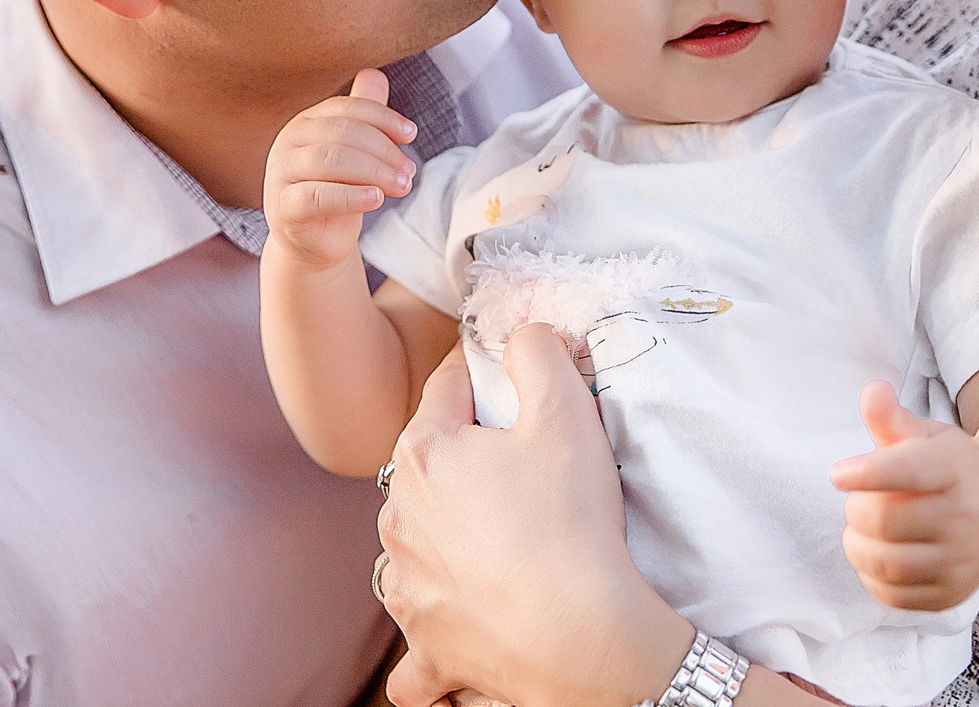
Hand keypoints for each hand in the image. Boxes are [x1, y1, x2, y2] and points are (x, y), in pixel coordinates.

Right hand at [260, 68, 417, 270]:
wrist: (316, 242)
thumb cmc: (337, 190)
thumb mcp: (354, 150)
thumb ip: (364, 112)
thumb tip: (374, 73)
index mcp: (307, 122)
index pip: (347, 109)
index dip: (382, 117)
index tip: (411, 134)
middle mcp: (288, 142)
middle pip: (342, 133)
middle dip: (383, 149)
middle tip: (409, 171)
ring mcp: (281, 174)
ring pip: (330, 161)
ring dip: (374, 172)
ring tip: (401, 186)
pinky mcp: (283, 207)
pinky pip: (317, 196)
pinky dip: (350, 196)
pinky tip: (375, 199)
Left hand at [379, 328, 690, 706]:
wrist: (581, 638)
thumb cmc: (570, 522)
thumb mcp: (566, 413)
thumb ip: (538, 353)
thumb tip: (521, 332)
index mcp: (423, 454)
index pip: (448, 387)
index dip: (484, 373)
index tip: (511, 372)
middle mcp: (398, 519)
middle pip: (429, 465)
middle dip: (466, 457)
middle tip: (523, 463)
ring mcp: (406, 588)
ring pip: (413, 547)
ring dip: (441, 542)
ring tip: (501, 542)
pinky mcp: (426, 646)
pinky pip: (415, 642)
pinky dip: (434, 631)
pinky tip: (460, 624)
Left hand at [830, 380, 978, 611]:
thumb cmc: (945, 469)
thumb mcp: (925, 436)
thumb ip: (892, 418)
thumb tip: (872, 392)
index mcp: (957, 470)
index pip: (909, 471)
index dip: (868, 472)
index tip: (837, 474)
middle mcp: (967, 518)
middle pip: (886, 520)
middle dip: (857, 509)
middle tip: (859, 500)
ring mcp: (961, 562)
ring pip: (886, 563)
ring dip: (857, 544)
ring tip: (862, 528)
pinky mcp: (949, 595)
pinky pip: (892, 595)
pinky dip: (871, 575)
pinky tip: (877, 553)